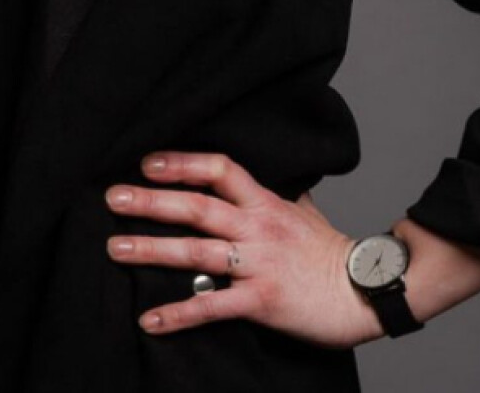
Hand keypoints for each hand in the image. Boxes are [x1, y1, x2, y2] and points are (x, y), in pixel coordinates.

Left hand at [104, 150, 383, 349]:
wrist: (367, 292)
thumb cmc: (332, 252)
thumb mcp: (303, 211)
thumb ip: (276, 194)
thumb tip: (258, 178)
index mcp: (265, 202)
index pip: (219, 169)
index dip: (182, 162)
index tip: (146, 162)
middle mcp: (258, 227)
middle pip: (197, 206)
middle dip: (151, 201)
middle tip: (112, 197)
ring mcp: (258, 263)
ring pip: (197, 252)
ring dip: (152, 250)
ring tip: (115, 248)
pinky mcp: (261, 300)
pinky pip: (213, 307)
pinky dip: (179, 314)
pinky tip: (150, 319)